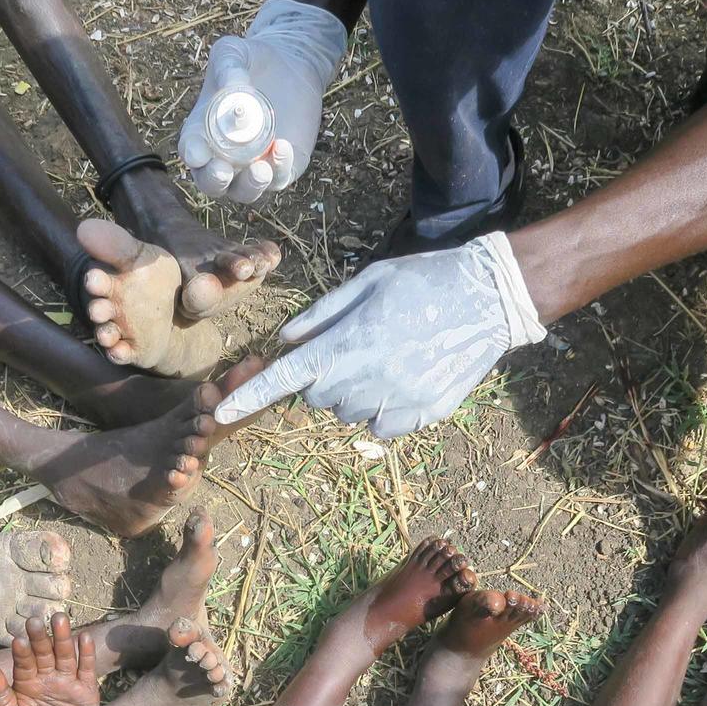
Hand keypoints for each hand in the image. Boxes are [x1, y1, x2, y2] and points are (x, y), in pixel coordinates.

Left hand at [0, 614, 100, 705]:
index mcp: (27, 680)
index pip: (24, 662)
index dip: (22, 652)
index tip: (18, 640)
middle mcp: (47, 675)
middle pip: (44, 652)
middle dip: (41, 637)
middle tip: (35, 621)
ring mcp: (68, 680)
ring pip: (65, 655)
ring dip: (63, 637)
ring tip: (59, 618)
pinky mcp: (87, 688)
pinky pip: (86, 668)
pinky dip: (86, 654)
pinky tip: (85, 638)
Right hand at [178, 0, 346, 204]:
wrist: (289, 65)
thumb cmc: (251, 59)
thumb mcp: (233, 52)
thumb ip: (228, 66)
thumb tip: (236, 89)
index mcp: (201, 133)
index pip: (192, 151)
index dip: (193, 154)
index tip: (197, 152)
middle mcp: (222, 158)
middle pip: (213, 183)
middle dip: (215, 181)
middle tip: (222, 171)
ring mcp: (251, 166)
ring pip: (246, 191)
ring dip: (250, 186)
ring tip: (260, 170)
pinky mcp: (281, 167)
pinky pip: (279, 179)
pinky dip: (280, 169)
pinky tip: (283, 147)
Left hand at [213, 232, 546, 438]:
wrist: (488, 298)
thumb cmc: (423, 281)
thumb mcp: (366, 283)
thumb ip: (322, 315)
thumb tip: (288, 340)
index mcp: (346, 343)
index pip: (284, 378)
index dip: (247, 399)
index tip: (218, 415)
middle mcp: (365, 379)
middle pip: (317, 397)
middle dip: (324, 377)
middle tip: (357, 345)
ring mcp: (395, 401)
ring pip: (348, 412)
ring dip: (355, 393)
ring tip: (389, 356)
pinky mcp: (421, 416)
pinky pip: (381, 424)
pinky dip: (384, 407)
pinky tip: (407, 376)